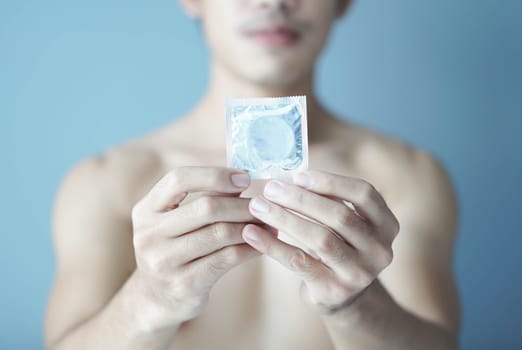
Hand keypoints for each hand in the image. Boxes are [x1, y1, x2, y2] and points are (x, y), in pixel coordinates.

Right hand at [131, 167, 261, 326]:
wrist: (156, 299)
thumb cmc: (175, 250)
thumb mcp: (178, 222)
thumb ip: (205, 199)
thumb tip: (241, 178)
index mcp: (146, 210)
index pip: (178, 179)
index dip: (214, 175)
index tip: (244, 178)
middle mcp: (150, 234)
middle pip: (206, 207)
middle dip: (242, 204)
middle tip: (264, 205)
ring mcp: (164, 261)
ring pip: (220, 233)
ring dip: (251, 226)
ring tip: (269, 224)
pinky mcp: (184, 284)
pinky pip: (227, 258)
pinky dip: (249, 248)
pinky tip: (262, 245)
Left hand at [243, 170, 399, 315]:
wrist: (342, 294)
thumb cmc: (337, 245)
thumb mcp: (343, 223)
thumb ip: (327, 200)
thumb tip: (287, 175)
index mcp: (387, 224)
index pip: (364, 194)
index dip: (331, 182)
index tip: (298, 175)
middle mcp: (380, 249)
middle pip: (340, 216)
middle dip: (301, 199)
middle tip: (270, 188)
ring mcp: (360, 273)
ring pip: (320, 239)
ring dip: (284, 219)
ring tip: (257, 206)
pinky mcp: (335, 290)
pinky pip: (300, 263)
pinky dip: (273, 246)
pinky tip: (252, 234)